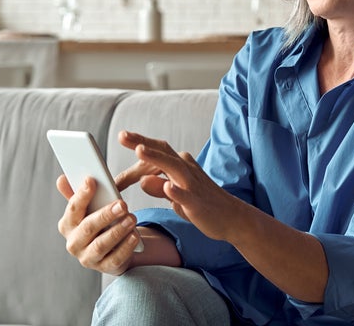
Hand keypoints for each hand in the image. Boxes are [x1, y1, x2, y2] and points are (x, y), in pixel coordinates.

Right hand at [56, 175, 139, 274]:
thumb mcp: (90, 207)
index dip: (82, 195)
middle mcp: (74, 243)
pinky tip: (134, 236)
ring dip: (117, 231)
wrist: (113, 247)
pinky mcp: (105, 267)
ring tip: (132, 218)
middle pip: (88, 228)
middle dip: (105, 215)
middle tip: (122, 204)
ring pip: (101, 245)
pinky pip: (115, 259)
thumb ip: (78, 193)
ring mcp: (88, 258)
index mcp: (68, 225)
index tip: (92, 180)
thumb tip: (61, 179)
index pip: (73, 209)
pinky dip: (126, 247)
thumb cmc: (99, 221)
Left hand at [118, 130, 243, 242]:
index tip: (123, 136)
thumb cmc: (201, 204)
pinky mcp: (197, 202)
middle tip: (122, 135)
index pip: (157, 151)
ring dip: (156, 158)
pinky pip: (185, 195)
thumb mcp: (175, 195)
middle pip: (163, 152)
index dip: (139, 144)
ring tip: (139, 150)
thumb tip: (142, 180)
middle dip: (142, 142)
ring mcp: (192, 184)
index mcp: (181, 165)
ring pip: (173, 167)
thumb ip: (158, 187)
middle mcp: (186, 169)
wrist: (231, 217)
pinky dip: (176, 190)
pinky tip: (166, 187)